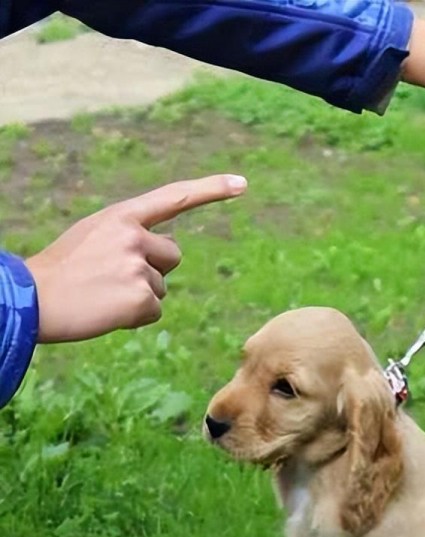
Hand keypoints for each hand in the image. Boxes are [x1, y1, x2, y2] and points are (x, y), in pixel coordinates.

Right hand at [25, 175, 246, 343]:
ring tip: (103, 293)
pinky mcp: (140, 298)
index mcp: (122, 216)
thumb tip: (173, 249)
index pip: (175, 198)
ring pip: (162, 287)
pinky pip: (155, 310)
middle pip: (173, 255)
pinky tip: (108, 310)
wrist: (32, 300)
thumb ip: (133, 235)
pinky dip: (135, 316)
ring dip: (140, 295)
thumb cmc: (64, 269)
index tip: (242, 184)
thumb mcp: (95, 236)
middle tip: (113, 277)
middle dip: (153, 269)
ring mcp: (138, 267)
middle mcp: (134, 236)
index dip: (211, 190)